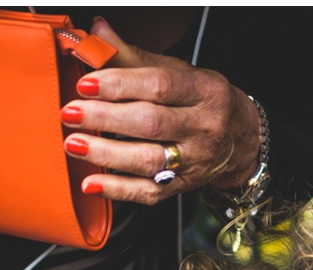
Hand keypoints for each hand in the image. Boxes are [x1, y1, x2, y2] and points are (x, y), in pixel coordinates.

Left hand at [61, 17, 260, 205]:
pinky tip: (93, 183)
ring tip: (74, 144)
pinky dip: (118, 190)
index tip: (85, 84)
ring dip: (106, 154)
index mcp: (203, 91)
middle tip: (70, 113)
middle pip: (151, 123)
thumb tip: (97, 33)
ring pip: (148, 160)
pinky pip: (149, 193)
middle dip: (105, 119)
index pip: (159, 86)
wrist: (241, 139)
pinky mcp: (183, 186)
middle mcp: (203, 127)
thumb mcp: (179, 72)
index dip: (119, 84)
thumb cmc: (204, 100)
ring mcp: (194, 161)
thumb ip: (134, 56)